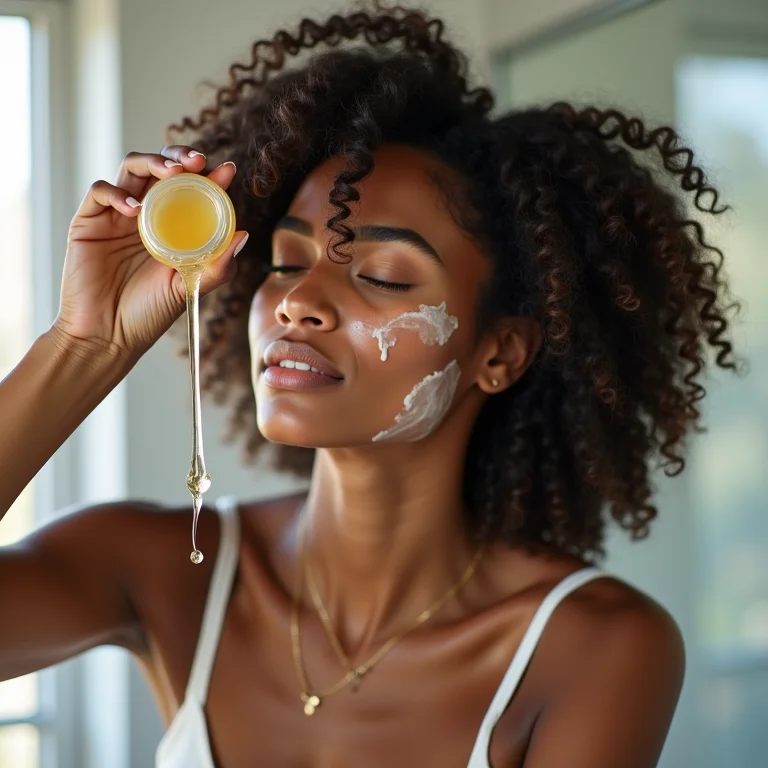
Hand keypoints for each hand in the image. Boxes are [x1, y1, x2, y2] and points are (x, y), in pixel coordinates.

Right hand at [54, 146, 247, 357]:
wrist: (107, 336)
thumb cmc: (149, 314)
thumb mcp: (190, 289)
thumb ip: (217, 267)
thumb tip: (243, 235)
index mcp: (172, 227)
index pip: (191, 190)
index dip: (208, 176)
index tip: (227, 170)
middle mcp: (147, 215)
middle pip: (161, 169)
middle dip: (180, 157)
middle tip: (198, 162)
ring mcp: (117, 215)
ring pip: (132, 168)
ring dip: (153, 163)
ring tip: (172, 173)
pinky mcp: (89, 221)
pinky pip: (100, 192)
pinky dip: (117, 193)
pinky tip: (135, 208)